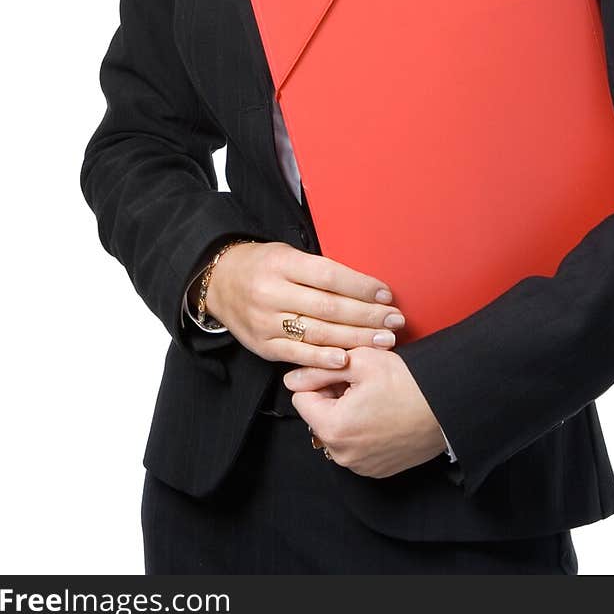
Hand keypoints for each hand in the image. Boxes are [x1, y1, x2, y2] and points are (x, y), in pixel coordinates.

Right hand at [205, 242, 406, 368]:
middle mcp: (272, 292)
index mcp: (281, 263)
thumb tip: (365, 287)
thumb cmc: (262, 264)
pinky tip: (347, 359)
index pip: (329, 276)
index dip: (360, 286)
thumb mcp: (287, 254)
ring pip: (317, 333)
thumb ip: (319, 270)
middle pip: (328, 307)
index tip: (386, 294)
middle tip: (395, 321)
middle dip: (367, 316)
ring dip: (355, 339)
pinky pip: (297, 354)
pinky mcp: (263, 345)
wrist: (219, 282)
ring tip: (383, 341)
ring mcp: (265, 322)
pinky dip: (323, 358)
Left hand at [284, 346, 447, 477]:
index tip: (341, 373)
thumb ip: (319, 369)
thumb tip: (292, 378)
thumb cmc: (407, 383)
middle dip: (332, 397)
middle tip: (361, 383)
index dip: (319, 379)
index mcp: (333, 428)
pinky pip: (355, 447)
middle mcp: (342, 454)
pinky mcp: (376, 470)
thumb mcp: (360, 362)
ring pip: (337, 432)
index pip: (301, 398)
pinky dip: (362, 431)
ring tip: (374, 399)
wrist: (447, 407)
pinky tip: (382, 415)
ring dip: (346, 414)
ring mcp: (360, 466)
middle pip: (319, 417)